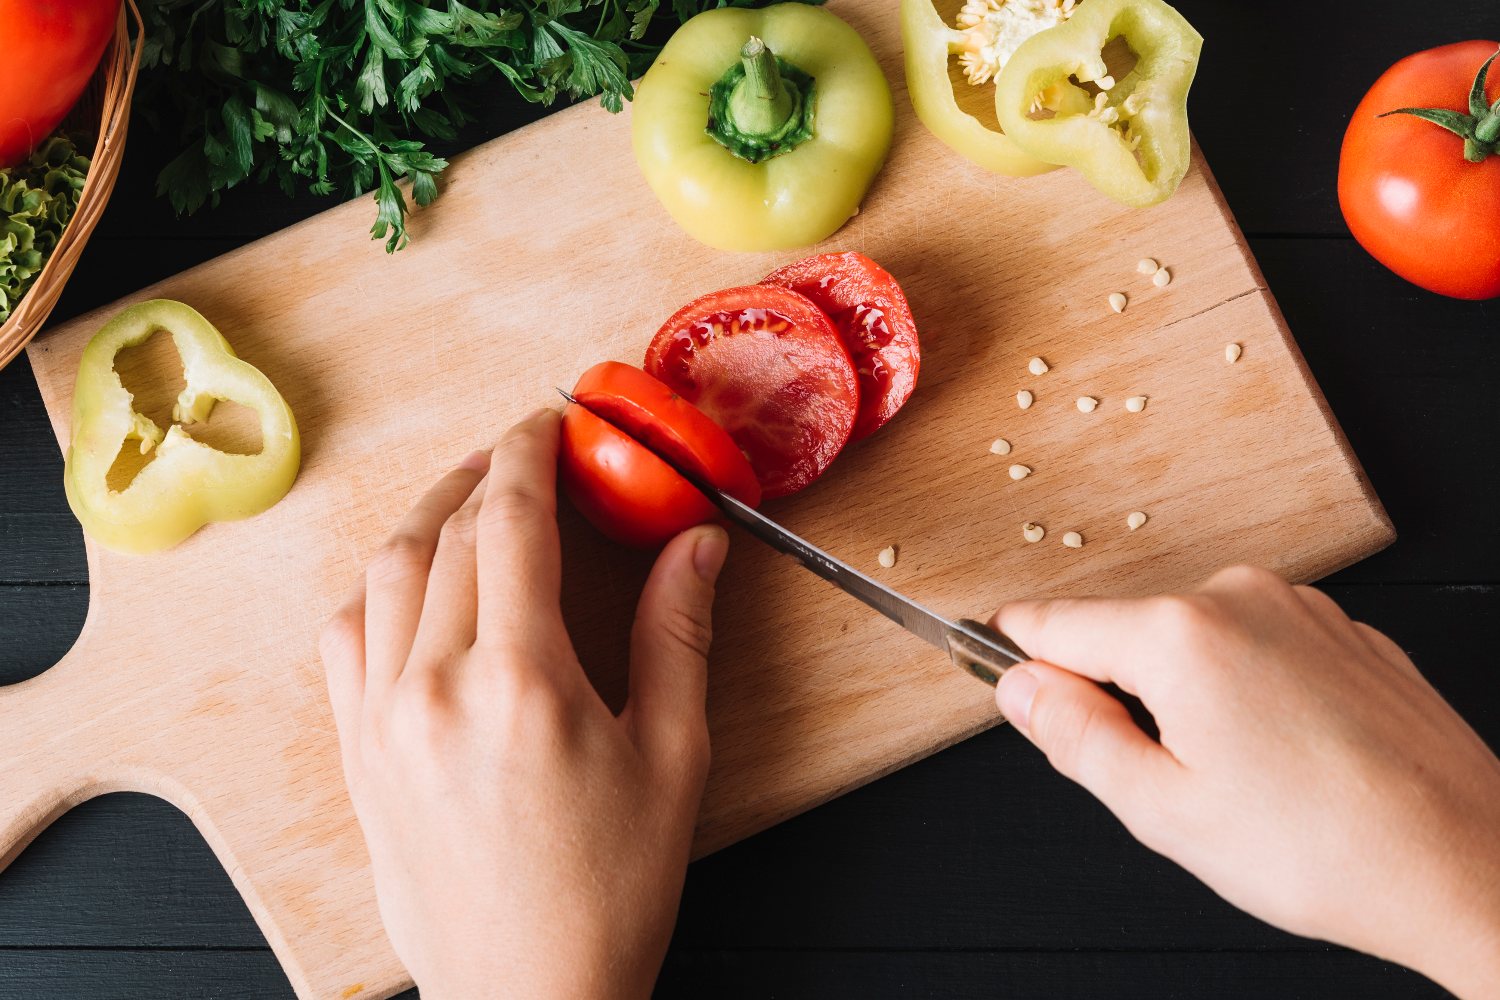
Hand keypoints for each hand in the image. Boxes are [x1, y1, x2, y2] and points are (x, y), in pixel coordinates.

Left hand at [319, 409, 728, 998]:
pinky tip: (410, 578)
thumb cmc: (608, 892)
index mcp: (520, 682)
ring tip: (469, 496)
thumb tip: (696, 545)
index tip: (549, 423)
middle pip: (445, 534)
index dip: (529, 454)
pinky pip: (345, 636)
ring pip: (384, 573)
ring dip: (426, 515)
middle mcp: (434, 688)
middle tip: (527, 452)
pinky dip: (377, 583)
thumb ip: (679, 636)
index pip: (509, 522)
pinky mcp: (357, 753)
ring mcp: (380, 720)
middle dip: (487, 473)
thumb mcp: (670, 757)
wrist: (529, 994)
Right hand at [993, 566, 1499, 997]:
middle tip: (1157, 780)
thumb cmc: (1326, 849)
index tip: (991, 668)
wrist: (1469, 864)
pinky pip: (1259, 648)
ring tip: (1238, 780)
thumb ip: (1073, 736)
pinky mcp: (1346, 632)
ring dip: (1185, 697)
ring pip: (1194, 643)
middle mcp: (1238, 598)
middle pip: (1125, 633)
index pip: (1053, 623)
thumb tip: (1019, 687)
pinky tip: (1285, 761)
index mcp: (1177, 635)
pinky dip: (1247, 692)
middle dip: (1116, 693)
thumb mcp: (1162, 810)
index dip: (1014, 653)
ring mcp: (1300, 608)